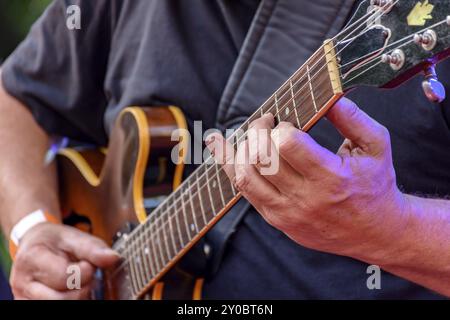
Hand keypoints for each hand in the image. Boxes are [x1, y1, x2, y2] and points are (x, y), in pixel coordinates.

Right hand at [10, 223, 118, 299]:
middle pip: (61, 299)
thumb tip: (113, 258)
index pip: (64, 277)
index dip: (84, 272)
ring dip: (77, 296)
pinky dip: (70, 300)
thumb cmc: (54, 241)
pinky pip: (55, 309)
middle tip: (86, 276)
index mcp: (32, 258)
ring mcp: (24, 298)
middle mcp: (22, 282)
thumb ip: (93, 248)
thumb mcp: (73, 236)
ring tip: (79, 283)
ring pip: (59, 306)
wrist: (33, 244)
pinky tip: (72, 291)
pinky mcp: (28, 305)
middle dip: (83, 288)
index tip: (89, 264)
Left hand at [206, 97, 407, 260]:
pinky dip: (230, 167)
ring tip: (251, 137)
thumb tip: (329, 95)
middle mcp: (306, 198)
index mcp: (332, 177)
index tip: (285, 122)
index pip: (288, 146)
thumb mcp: (376, 146)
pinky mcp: (278, 221)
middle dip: (257, 131)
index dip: (280, 128)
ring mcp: (288, 213)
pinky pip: (245, 192)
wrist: (375, 232)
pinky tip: (221, 149)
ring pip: (246, 177)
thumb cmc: (375, 185)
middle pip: (262, 159)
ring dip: (239, 149)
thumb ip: (353, 118)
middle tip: (266, 122)